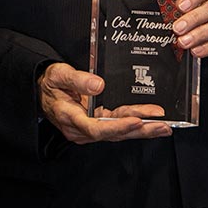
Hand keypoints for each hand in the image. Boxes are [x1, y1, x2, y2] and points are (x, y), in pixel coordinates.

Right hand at [37, 61, 171, 143]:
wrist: (42, 89)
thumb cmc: (49, 83)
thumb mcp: (59, 75)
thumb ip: (78, 79)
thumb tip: (98, 84)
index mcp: (71, 118)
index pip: (96, 128)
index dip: (118, 126)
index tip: (136, 120)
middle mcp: (82, 129)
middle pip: (114, 132)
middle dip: (140, 129)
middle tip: (162, 124)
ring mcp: (90, 128)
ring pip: (119, 131)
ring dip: (142, 129)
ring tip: (165, 126)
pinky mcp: (97, 124)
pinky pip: (118, 127)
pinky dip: (135, 125)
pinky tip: (152, 124)